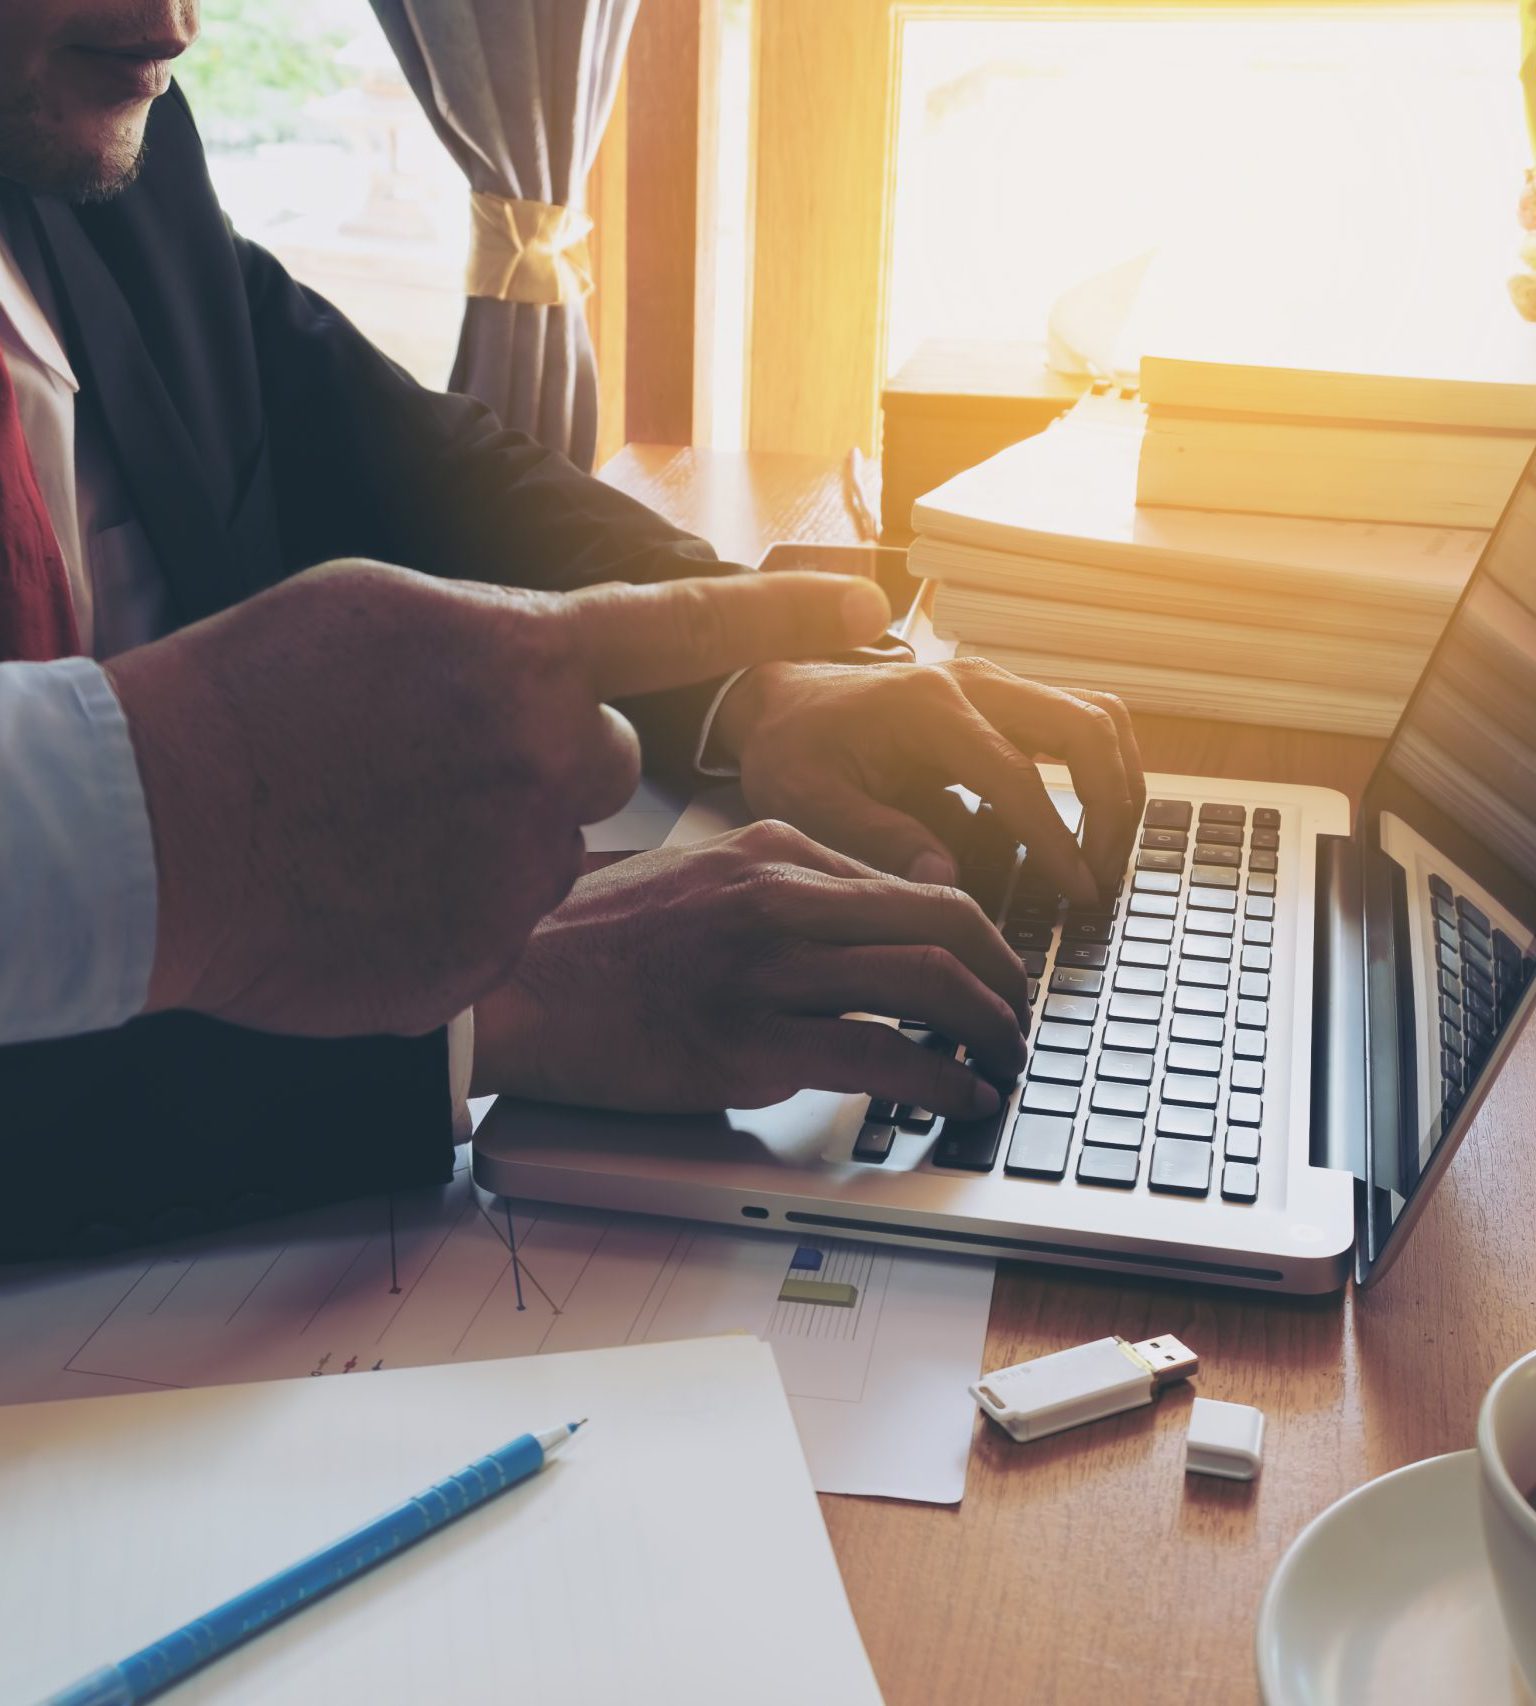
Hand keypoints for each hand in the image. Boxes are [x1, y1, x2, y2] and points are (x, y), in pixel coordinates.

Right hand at [107, 560, 889, 1036]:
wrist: (152, 834)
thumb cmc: (242, 707)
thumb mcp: (370, 615)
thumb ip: (487, 641)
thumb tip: (531, 670)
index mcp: (525, 659)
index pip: (685, 629)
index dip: (781, 615)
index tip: (868, 612)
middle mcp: (550, 759)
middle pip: (604, 764)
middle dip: (540, 767)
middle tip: (430, 770)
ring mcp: (524, 864)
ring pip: (550, 847)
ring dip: (488, 840)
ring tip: (382, 830)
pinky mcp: (490, 951)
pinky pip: (504, 920)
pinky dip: (453, 909)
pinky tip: (377, 891)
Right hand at [471, 820, 1029, 1117]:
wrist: (505, 989)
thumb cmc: (584, 941)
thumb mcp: (692, 878)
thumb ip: (774, 889)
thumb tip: (854, 921)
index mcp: (769, 849)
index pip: (910, 883)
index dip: (972, 933)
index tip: (990, 968)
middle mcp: (778, 894)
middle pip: (942, 919)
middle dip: (1003, 974)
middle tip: (1017, 1014)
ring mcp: (765, 966)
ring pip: (927, 978)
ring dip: (989, 1026)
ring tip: (1005, 1058)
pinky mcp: (746, 1041)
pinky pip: (880, 1054)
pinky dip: (942, 1077)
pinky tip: (962, 1095)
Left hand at [711, 656, 1145, 903]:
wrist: (782, 702)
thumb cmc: (790, 750)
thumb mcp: (807, 800)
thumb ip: (875, 837)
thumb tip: (945, 880)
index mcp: (924, 708)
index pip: (1017, 774)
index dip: (1056, 839)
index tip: (1080, 892)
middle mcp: (973, 683)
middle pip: (1085, 727)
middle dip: (1110, 805)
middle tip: (1101, 876)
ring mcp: (996, 685)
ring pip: (1098, 715)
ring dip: (1119, 782)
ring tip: (1104, 854)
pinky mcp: (1005, 699)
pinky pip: (1080, 719)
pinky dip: (1102, 768)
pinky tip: (1088, 824)